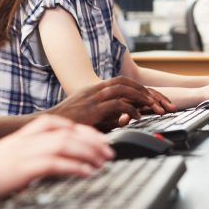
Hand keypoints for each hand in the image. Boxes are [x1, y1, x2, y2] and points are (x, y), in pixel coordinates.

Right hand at [0, 115, 112, 204]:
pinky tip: (87, 173)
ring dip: (90, 153)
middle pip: (71, 133)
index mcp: (27, 133)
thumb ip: (29, 156)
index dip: (85, 131)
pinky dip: (75, 167)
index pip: (64, 126)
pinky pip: (57, 164)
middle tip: (109, 151)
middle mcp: (30, 139)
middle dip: (94, 141)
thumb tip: (43, 167)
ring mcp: (28, 151)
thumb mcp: (11, 156)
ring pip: (68, 145)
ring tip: (104, 162)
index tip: (100, 139)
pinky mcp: (25, 168)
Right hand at [47, 76, 175, 130]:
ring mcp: (93, 97)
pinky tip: (137, 117)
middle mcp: (95, 89)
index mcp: (94, 89)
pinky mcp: (92, 108)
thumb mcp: (88, 115)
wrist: (46, 126)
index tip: (154, 99)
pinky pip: (116, 104)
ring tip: (154, 107)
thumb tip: (124, 118)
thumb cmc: (67, 124)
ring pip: (123, 89)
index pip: (122, 82)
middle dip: (145, 91)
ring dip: (142, 97)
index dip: (140, 88)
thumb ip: (105, 114)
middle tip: (162, 103)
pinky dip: (130, 109)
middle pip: (126, 82)